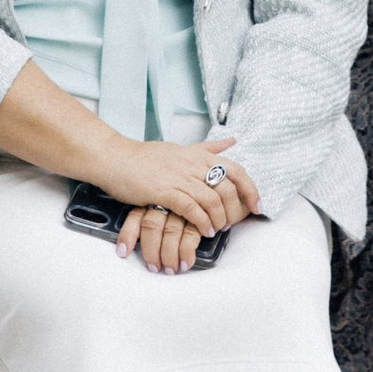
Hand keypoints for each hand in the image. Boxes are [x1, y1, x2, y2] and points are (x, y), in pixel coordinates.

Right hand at [97, 137, 259, 265]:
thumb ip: (208, 148)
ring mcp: (179, 177)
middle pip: (228, 189)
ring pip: (212, 201)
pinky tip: (203, 230)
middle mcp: (193, 164)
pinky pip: (192, 208)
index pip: (237, 170)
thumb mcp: (182, 148)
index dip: (251, 190)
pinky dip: (202, 222)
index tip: (256, 206)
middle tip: (231, 224)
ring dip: (218, 220)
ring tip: (215, 230)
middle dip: (234, 211)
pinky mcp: (164, 191)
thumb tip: (232, 141)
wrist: (116, 159)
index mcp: (200, 155)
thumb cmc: (146, 157)